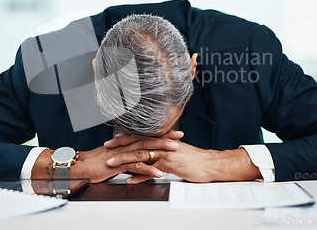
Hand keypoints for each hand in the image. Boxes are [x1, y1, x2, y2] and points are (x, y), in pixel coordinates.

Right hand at [31, 130, 182, 182]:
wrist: (80, 166)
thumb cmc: (95, 163)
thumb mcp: (114, 157)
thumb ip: (126, 156)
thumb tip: (137, 158)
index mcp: (124, 143)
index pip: (145, 136)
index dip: (160, 134)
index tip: (174, 132)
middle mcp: (124, 146)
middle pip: (148, 139)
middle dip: (165, 137)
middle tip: (179, 136)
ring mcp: (122, 154)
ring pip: (144, 150)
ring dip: (160, 150)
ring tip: (174, 150)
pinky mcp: (118, 164)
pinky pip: (136, 166)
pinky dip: (148, 169)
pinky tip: (158, 172)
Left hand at [105, 133, 261, 182]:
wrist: (210, 164)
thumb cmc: (195, 160)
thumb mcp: (176, 153)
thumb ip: (164, 153)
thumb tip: (153, 157)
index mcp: (163, 140)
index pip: (141, 136)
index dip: (126, 137)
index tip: (113, 140)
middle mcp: (163, 144)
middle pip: (137, 143)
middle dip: (120, 145)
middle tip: (106, 148)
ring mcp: (166, 153)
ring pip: (141, 154)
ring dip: (125, 160)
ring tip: (112, 164)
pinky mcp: (171, 163)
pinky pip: (151, 169)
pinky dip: (139, 175)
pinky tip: (130, 179)